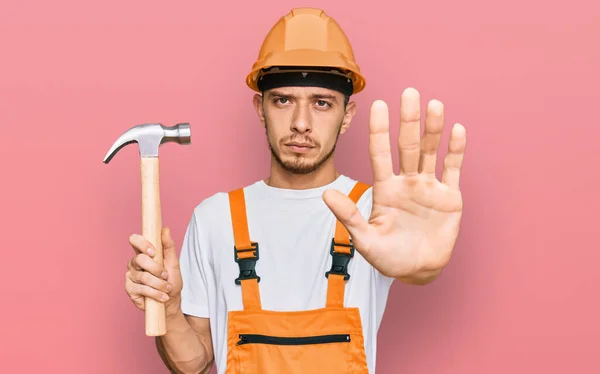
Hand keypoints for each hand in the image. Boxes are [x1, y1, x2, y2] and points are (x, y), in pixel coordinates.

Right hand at [125, 227, 182, 313]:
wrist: (171, 300)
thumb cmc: (171, 280)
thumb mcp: (173, 262)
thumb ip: (168, 246)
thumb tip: (165, 229)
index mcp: (143, 253)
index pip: (134, 240)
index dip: (142, 243)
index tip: (153, 252)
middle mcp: (134, 263)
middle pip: (139, 259)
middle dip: (156, 269)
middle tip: (165, 275)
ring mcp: (130, 276)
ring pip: (143, 276)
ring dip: (159, 284)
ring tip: (167, 288)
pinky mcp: (129, 289)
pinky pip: (142, 289)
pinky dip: (155, 293)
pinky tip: (162, 296)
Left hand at [323, 87, 466, 281]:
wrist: (418, 270)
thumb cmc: (388, 256)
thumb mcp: (364, 238)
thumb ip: (348, 216)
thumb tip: (325, 195)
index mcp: (385, 188)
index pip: (380, 153)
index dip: (378, 130)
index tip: (377, 105)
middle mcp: (406, 181)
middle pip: (407, 145)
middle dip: (408, 120)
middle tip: (409, 92)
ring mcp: (428, 187)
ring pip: (431, 151)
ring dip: (433, 129)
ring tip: (434, 105)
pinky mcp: (449, 196)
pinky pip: (452, 168)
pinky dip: (455, 151)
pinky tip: (457, 130)